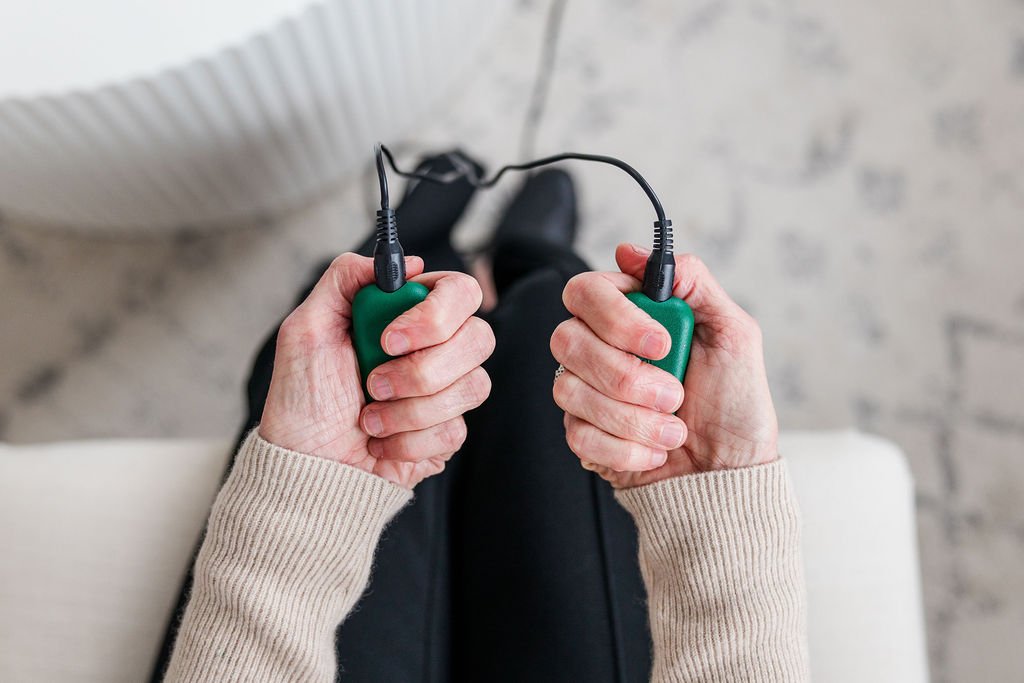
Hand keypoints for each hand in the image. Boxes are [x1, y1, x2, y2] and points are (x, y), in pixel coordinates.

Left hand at [259, 253, 493, 488]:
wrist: (305, 467)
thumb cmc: (302, 402)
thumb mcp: (306, 329)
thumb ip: (345, 279)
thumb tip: (405, 261)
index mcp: (406, 317)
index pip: (459, 291)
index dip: (435, 313)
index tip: (389, 338)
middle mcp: (434, 350)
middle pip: (479, 337)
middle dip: (422, 368)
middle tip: (374, 382)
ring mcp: (445, 394)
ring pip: (472, 386)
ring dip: (409, 408)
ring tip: (369, 416)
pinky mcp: (447, 434)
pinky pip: (455, 430)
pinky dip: (407, 439)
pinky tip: (380, 440)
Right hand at [550, 243, 777, 488]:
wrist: (730, 470)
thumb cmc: (735, 401)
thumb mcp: (733, 333)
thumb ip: (693, 283)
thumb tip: (634, 253)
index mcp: (629, 315)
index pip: (585, 292)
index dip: (616, 316)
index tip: (661, 343)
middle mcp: (598, 348)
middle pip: (567, 339)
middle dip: (626, 375)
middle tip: (674, 393)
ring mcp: (585, 391)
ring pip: (571, 390)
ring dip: (634, 417)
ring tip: (675, 427)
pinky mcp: (582, 435)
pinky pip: (579, 434)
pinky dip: (628, 447)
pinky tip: (657, 449)